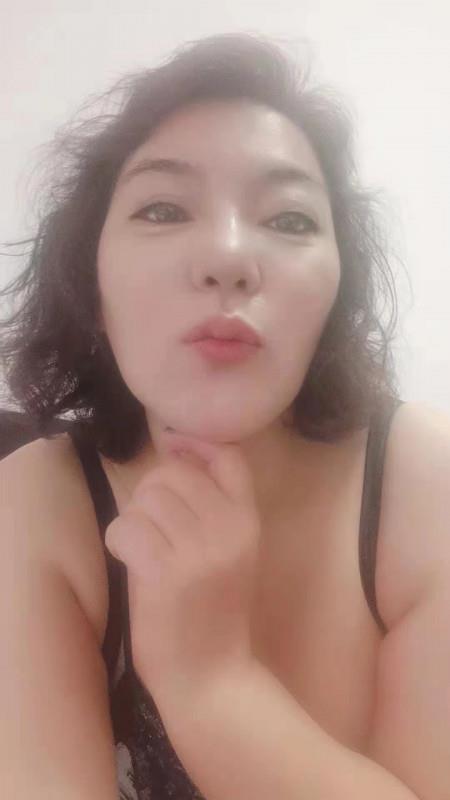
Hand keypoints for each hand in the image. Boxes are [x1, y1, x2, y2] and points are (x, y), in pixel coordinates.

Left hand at [104, 438, 261, 703]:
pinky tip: (130, 560)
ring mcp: (197, 551)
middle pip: (173, 472)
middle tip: (151, 520)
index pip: (229, 456)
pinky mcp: (164, 574)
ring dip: (134, 517)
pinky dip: (118, 540)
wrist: (212, 676)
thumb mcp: (232, 552)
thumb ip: (213, 506)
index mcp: (248, 522)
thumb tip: (175, 453)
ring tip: (143, 545)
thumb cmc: (215, 612)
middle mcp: (228, 530)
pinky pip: (125, 527)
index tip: (174, 448)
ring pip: (145, 497)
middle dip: (151, 489)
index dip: (196, 444)